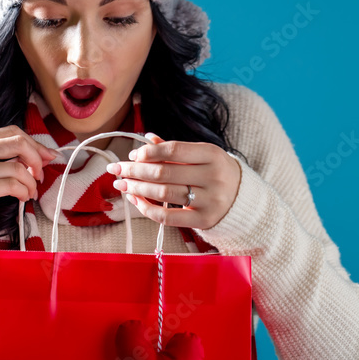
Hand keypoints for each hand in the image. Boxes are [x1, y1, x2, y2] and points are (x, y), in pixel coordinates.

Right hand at [0, 125, 59, 224]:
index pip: (12, 132)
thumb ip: (5, 155)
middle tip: (40, 174)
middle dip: (37, 159)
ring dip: (31, 182)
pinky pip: (11, 186)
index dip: (34, 143)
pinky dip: (24, 192)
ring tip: (30, 192)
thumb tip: (45, 154)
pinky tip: (23, 197)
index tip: (46, 156)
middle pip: (18, 144)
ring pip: (18, 168)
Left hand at [105, 132, 242, 229]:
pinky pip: (167, 216)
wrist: (243, 199)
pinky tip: (135, 199)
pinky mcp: (203, 219)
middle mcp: (212, 176)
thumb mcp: (201, 156)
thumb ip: (174, 149)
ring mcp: (209, 200)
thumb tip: (146, 139)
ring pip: (162, 193)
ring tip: (121, 184)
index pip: (173, 150)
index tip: (132, 156)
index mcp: (212, 154)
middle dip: (134, 170)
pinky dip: (146, 208)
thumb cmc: (214, 172)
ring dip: (136, 188)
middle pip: (163, 172)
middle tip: (116, 169)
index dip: (148, 152)